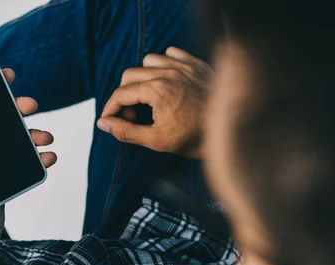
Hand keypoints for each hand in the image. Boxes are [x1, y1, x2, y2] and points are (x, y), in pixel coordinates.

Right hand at [97, 47, 212, 158]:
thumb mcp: (156, 140)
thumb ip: (125, 132)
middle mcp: (168, 73)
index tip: (109, 120)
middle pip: (130, 75)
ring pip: (148, 61)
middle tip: (132, 116)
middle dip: (124, 96)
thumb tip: (103, 123)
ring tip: (148, 98)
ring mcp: (184, 66)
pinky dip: (164, 65)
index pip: (120, 94)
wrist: (231, 131)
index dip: (110, 109)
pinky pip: (172, 53)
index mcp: (156, 91)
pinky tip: (167, 82)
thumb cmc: (194, 138)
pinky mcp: (196, 64)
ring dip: (142, 78)